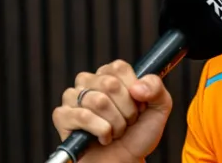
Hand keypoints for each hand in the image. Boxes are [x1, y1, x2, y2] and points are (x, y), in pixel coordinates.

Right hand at [52, 60, 172, 161]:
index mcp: (109, 75)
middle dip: (126, 110)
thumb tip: (137, 87)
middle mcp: (89, 82)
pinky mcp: (62, 116)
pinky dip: (100, 131)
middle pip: (110, 84)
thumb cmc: (138, 135)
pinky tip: (103, 138)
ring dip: (115, 124)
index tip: (139, 106)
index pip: (119, 68)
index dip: (134, 91)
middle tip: (127, 122)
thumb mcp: (159, 109)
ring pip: (98, 101)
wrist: (125, 162)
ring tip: (115, 131)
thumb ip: (157, 89)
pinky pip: (82, 116)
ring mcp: (73, 97)